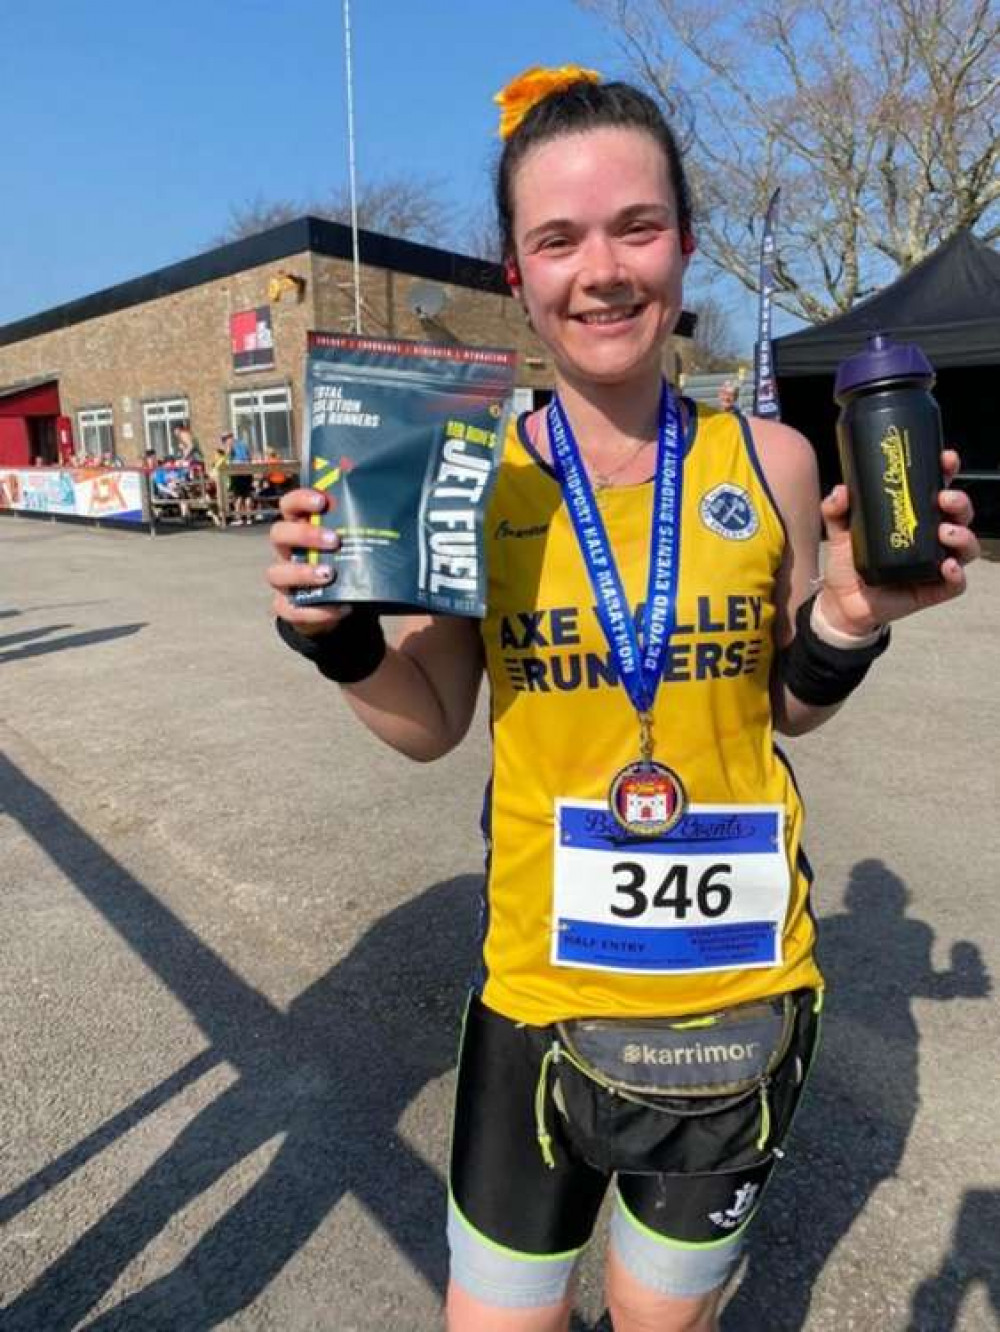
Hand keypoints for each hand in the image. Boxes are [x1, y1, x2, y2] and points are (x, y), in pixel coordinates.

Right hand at [267, 488, 348, 636]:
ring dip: (302, 573)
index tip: (322, 500)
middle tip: (335, 540)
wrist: (342, 603)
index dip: (299, 499)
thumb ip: (362, 521)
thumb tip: (388, 497)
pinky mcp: (288, 607)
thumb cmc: (346, 563)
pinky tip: (340, 608)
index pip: (289, 506)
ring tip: (330, 574)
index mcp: (300, 528)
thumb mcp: (353, 541)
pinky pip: (290, 609)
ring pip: (275, 573)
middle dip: (305, 535)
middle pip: (279, 534)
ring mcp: (284, 580)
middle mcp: (287, 551)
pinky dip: (315, 611)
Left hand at [818, 450, 979, 634]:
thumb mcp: (839, 530)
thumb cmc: (848, 562)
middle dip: (959, 501)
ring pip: (966, 546)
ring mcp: (934, 563)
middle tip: (944, 498)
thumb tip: (841, 492)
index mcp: (913, 516)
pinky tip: (946, 567)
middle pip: (959, 514)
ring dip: (963, 535)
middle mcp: (929, 537)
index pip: (937, 489)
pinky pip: (956, 583)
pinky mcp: (934, 589)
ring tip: (945, 532)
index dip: (946, 472)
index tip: (945, 460)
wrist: (840, 601)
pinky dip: (956, 574)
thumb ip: (836, 508)